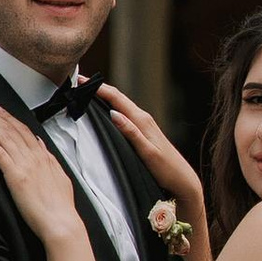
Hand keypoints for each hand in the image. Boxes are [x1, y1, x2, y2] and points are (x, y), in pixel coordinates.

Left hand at [0, 98, 81, 242]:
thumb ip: (49, 158)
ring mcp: (24, 164)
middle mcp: (33, 156)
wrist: (61, 222)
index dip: (9, 118)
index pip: (23, 130)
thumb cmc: (60, 206)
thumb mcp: (59, 176)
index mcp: (43, 156)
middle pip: (11, 129)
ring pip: (3, 136)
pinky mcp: (15, 175)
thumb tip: (40, 144)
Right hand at [94, 83, 196, 204]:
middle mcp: (143, 118)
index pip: (117, 98)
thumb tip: (114, 114)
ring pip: (121, 104)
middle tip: (79, 83)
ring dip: (105, 96)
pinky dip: (112, 107)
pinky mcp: (144, 130)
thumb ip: (131, 133)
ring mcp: (144, 123)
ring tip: (88, 92)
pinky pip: (125, 113)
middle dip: (99, 88)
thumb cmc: (166, 169)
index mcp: (142, 120)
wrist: (182, 179)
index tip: (82, 81)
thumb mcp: (147, 152)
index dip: (99, 88)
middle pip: (118, 97)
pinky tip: (106, 109)